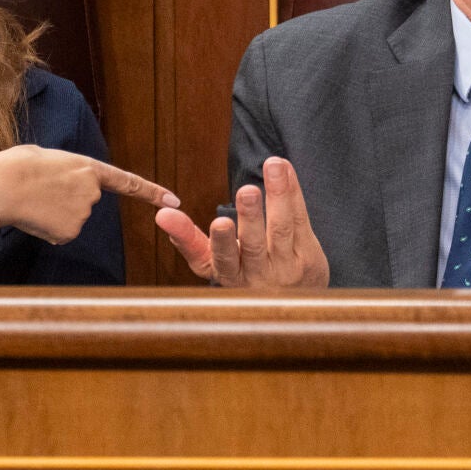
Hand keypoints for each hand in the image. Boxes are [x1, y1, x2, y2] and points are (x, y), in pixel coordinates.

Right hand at [0, 145, 177, 244]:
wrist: (4, 185)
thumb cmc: (18, 166)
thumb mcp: (48, 157)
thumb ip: (66, 172)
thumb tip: (60, 187)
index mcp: (88, 168)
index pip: (128, 182)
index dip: (152, 192)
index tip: (174, 201)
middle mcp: (92, 192)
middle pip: (84, 204)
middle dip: (65, 202)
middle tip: (41, 191)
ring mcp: (83, 214)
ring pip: (71, 221)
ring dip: (54, 215)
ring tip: (35, 201)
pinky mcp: (70, 232)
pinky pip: (60, 234)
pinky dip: (48, 228)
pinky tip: (35, 216)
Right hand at [156, 156, 329, 288]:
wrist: (291, 304)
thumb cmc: (244, 275)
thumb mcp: (213, 264)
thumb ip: (189, 239)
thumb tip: (161, 214)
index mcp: (230, 277)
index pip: (223, 261)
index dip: (221, 242)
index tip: (219, 223)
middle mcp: (259, 275)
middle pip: (255, 245)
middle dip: (251, 217)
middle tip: (248, 191)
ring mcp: (286, 267)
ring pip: (282, 229)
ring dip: (279, 195)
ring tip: (274, 166)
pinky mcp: (309, 257)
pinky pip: (301, 220)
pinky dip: (294, 192)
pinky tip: (286, 170)